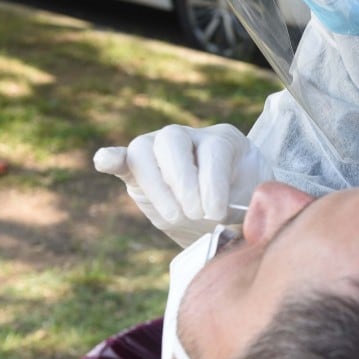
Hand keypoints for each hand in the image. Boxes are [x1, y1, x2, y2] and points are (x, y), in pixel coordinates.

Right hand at [94, 124, 270, 246]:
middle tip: (195, 213)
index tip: (216, 213)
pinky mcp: (137, 170)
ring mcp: (159, 149)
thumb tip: (246, 221)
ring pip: (144, 150)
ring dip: (156, 185)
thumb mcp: (255, 205)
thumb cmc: (243, 207)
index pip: (213, 150)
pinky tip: (104, 161)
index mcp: (224, 141)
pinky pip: (122, 158)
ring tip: (175, 217)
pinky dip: (111, 159)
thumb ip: (251, 208)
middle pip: (173, 139)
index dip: (213, 182)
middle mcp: (189, 137)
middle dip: (183, 181)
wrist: (224, 216)